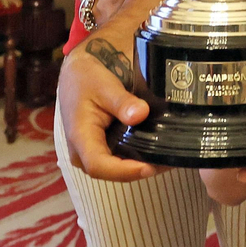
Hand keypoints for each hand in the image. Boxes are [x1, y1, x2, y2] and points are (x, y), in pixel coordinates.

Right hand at [56, 43, 164, 181]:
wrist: (77, 74)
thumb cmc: (87, 79)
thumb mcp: (105, 86)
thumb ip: (122, 102)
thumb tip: (141, 114)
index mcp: (80, 137)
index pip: (99, 165)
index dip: (124, 170)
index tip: (149, 167)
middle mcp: (82, 152)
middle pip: (111, 172)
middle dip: (139, 171)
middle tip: (168, 161)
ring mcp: (90, 153)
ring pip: (116, 169)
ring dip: (141, 166)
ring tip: (167, 158)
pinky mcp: (99, 149)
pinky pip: (117, 160)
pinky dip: (136, 158)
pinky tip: (156, 152)